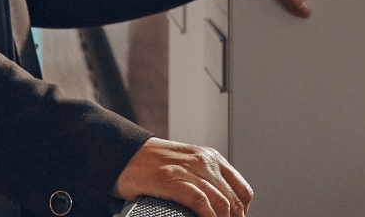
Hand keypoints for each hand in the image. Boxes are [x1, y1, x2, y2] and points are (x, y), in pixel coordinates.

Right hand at [113, 138, 251, 216]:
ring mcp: (189, 170)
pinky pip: (201, 202)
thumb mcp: (186, 166)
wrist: (121, 153)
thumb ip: (203, 181)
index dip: (242, 211)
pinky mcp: (172, 180)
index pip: (242, 189)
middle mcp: (205, 162)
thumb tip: (218, 207)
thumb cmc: (150, 164)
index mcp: (211, 158)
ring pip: (222, 202)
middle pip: (234, 199)